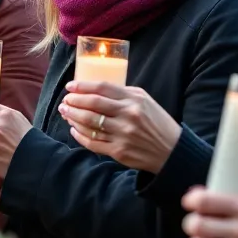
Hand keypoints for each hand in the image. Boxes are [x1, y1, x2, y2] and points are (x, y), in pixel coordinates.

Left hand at [58, 82, 181, 172]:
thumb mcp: (145, 102)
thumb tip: (95, 90)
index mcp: (135, 99)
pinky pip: (92, 142)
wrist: (172, 151)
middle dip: (74, 101)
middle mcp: (128, 115)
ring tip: (66, 113)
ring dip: (73, 117)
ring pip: (89, 123)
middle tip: (65, 101)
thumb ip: (123, 94)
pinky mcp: (118, 151)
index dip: (82, 86)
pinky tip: (74, 130)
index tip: (70, 87)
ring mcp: (122, 134)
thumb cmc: (157, 123)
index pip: (102, 88)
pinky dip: (79, 135)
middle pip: (92, 104)